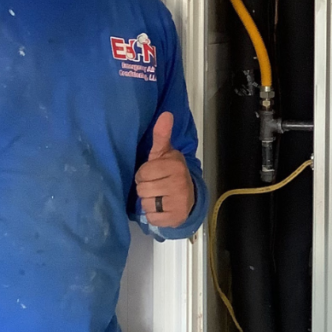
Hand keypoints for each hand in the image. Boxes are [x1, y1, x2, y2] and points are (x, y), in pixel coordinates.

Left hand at [136, 112, 193, 227]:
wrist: (188, 198)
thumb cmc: (170, 173)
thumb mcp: (164, 153)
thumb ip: (162, 135)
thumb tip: (165, 114)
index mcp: (175, 166)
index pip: (142, 173)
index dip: (144, 175)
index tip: (153, 174)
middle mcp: (179, 183)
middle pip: (142, 189)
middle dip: (146, 189)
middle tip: (156, 187)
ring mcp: (179, 201)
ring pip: (146, 204)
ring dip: (149, 202)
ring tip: (159, 198)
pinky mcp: (175, 217)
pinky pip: (152, 218)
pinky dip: (154, 215)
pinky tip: (162, 209)